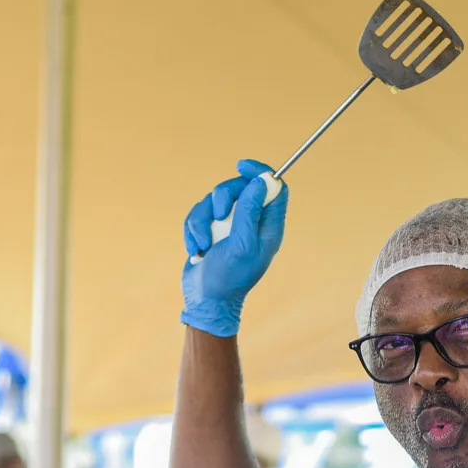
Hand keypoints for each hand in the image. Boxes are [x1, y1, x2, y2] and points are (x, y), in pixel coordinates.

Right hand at [180, 159, 287, 336]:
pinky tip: (196, 251)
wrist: (205, 301)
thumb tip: (260, 182)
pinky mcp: (210, 230)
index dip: (260, 172)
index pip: (273, 188)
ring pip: (213, 201)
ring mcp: (229, 226)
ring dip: (202, 221)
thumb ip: (249, 212)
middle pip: (239, 188)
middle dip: (222, 198)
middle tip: (218, 214)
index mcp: (267, 227)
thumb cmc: (228, 278)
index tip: (242, 166)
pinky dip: (193, 231)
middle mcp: (250, 223)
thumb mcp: (241, 244)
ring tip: (203, 244)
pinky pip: (198, 214)